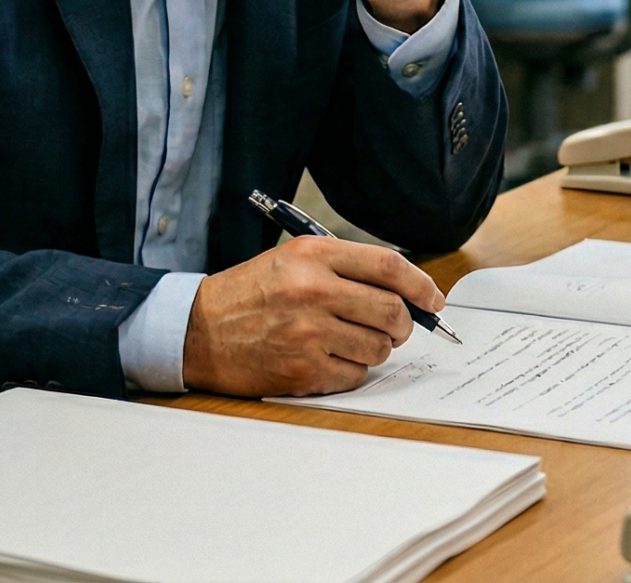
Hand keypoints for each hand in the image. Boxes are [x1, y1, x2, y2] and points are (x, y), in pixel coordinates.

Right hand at [180, 234, 448, 396]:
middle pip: (392, 310)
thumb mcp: (293, 260)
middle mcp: (314, 290)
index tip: (433, 298)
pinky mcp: (303, 369)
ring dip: (375, 349)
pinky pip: (355, 375)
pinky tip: (328, 360)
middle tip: (397, 328)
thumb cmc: (249, 294)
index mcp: (314, 256)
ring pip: (378, 347)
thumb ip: (346, 269)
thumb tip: (405, 291)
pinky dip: (351, 371)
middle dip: (404, 324)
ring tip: (349, 341)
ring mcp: (309, 332)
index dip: (421, 284)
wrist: (198, 330)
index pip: (389, 266)